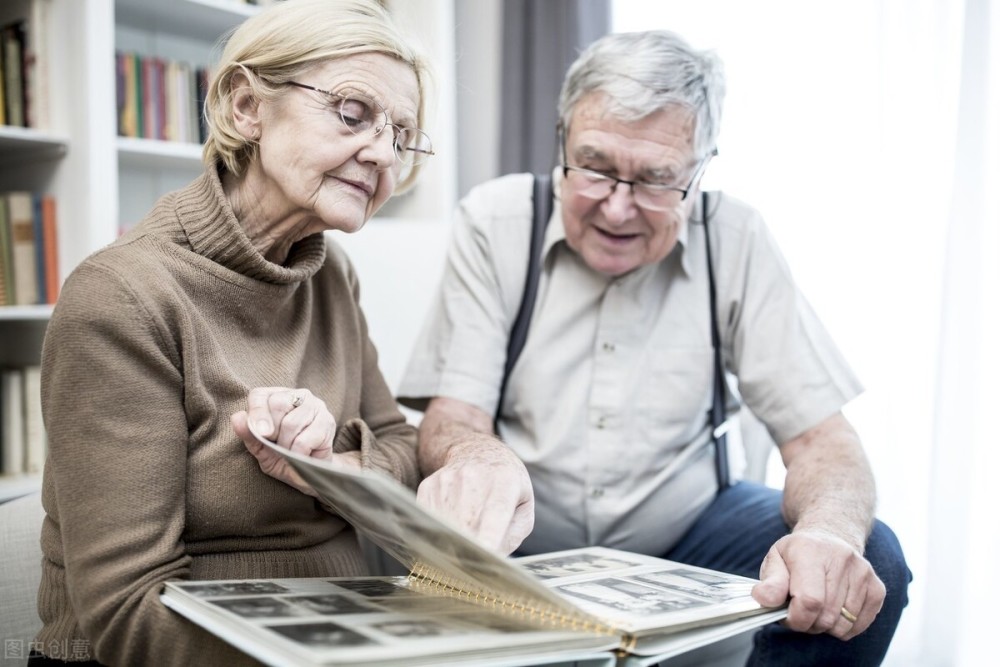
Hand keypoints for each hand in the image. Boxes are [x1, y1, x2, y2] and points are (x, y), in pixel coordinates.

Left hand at [232, 387, 357, 496]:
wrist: (311, 476)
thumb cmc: (283, 459)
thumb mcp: (261, 451)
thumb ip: (249, 435)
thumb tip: (236, 417)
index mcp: (278, 397)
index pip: (260, 395)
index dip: (256, 413)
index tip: (261, 434)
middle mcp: (299, 396)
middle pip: (278, 404)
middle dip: (273, 432)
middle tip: (278, 446)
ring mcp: (316, 406)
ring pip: (291, 423)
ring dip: (286, 446)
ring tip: (291, 452)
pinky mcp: (328, 422)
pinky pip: (304, 439)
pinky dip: (298, 454)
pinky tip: (302, 456)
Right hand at [416, 436, 533, 554]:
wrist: (476, 451)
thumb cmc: (505, 485)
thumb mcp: (523, 505)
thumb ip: (512, 535)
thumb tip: (492, 560)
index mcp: (504, 482)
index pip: (494, 514)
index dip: (489, 540)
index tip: (486, 558)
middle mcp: (473, 477)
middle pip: (467, 527)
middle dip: (471, 552)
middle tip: (476, 562)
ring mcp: (447, 481)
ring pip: (446, 529)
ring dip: (454, 544)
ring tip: (466, 539)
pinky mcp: (428, 487)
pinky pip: (430, 522)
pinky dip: (440, 533)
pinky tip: (452, 525)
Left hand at [752, 528, 885, 640]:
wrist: (831, 536)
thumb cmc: (798, 554)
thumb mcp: (776, 559)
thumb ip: (770, 582)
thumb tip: (763, 598)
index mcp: (810, 550)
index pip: (809, 600)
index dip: (796, 618)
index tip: (788, 616)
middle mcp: (841, 558)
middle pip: (825, 616)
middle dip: (808, 624)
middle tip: (800, 612)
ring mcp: (863, 573)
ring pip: (843, 625)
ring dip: (825, 626)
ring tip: (816, 609)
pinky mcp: (877, 587)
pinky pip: (859, 626)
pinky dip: (843, 627)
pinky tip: (834, 610)